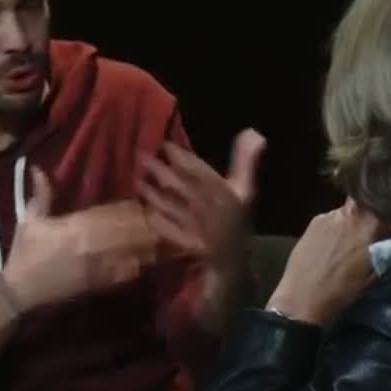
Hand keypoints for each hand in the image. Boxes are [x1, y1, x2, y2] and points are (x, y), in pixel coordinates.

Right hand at [0, 168, 158, 311]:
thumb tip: (39, 168)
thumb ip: (41, 195)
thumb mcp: (29, 221)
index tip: (141, 203)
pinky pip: (128, 272)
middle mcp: (93, 244)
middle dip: (146, 224)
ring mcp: (99, 266)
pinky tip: (146, 259)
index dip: (131, 208)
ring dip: (147, 243)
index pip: (113, 213)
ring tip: (159, 236)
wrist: (20, 292)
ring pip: (134, 251)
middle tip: (158, 218)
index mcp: (77, 226)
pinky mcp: (100, 283)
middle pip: (130, 231)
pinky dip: (139, 264)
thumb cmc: (24, 253)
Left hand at [137, 129, 265, 267]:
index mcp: (221, 190)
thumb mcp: (245, 188)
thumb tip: (252, 131)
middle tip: (140, 156)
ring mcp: (192, 224)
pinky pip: (165, 228)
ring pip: (167, 205)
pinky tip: (144, 209)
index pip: (196, 168)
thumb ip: (246, 160)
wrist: (233, 259)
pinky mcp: (181, 241)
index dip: (179, 155)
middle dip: (158, 169)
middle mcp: (205, 205)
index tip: (164, 144)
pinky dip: (154, 218)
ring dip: (151, 192)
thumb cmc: (238, 220)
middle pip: (177, 184)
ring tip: (137, 179)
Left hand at [267, 198, 381, 325]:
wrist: (304, 297)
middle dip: (372, 216)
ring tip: (349, 242)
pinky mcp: (313, 221)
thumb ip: (387, 246)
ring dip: (353, 222)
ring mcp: (328, 215)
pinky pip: (331, 220)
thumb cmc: (345, 290)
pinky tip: (331, 245)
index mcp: (371, 223)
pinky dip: (336, 228)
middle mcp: (350, 212)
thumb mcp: (376, 269)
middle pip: (367, 205)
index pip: (390, 207)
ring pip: (348, 213)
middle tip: (372, 233)